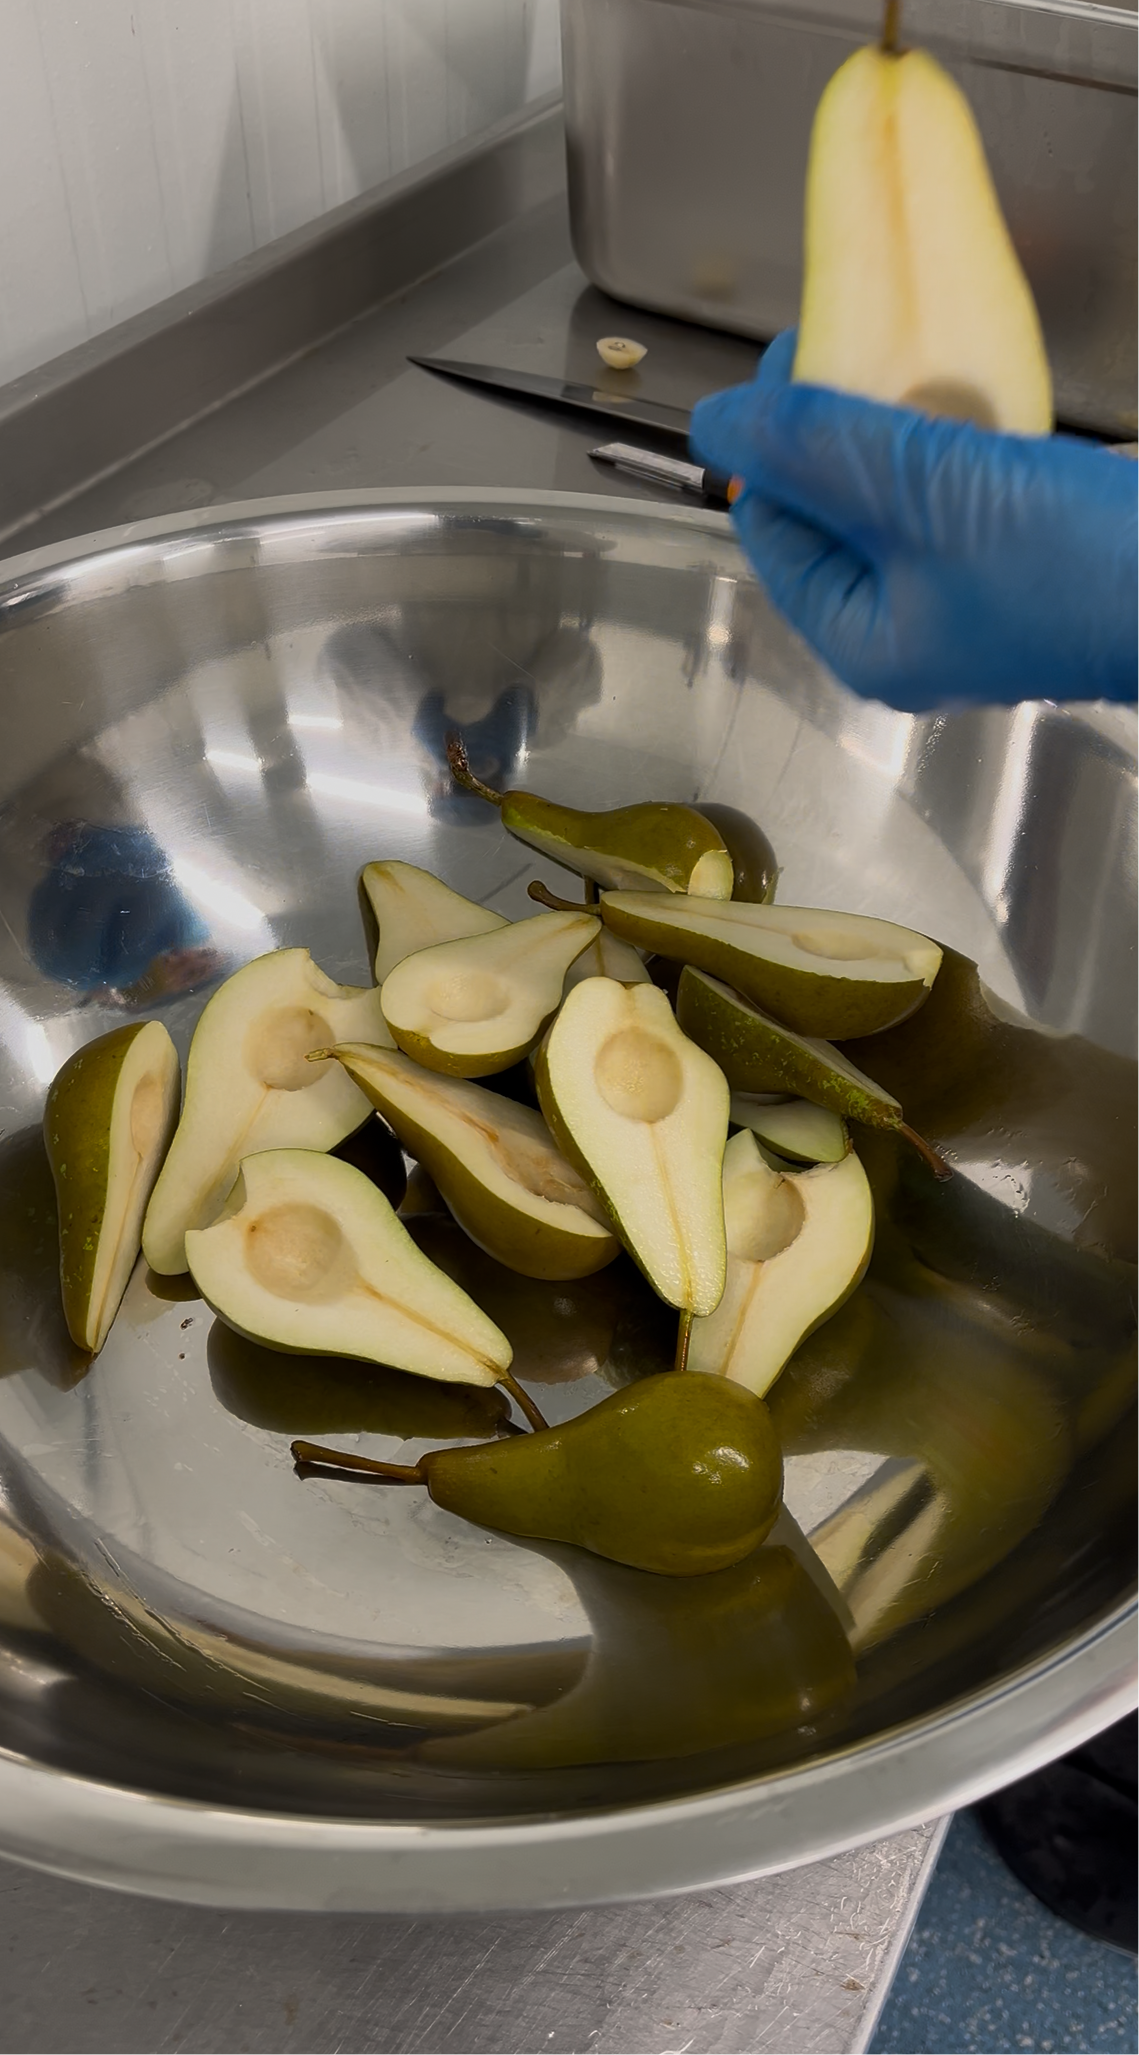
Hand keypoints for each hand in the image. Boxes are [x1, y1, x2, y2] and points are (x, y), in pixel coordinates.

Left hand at [691, 330, 1138, 710]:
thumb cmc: (1076, 568)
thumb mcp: (925, 495)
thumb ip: (818, 450)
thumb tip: (720, 423)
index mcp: (864, 640)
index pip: (772, 530)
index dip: (770, 439)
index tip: (794, 352)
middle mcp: (908, 626)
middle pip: (829, 511)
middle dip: (830, 426)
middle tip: (845, 339)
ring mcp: (967, 593)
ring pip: (892, 494)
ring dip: (890, 422)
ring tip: (899, 355)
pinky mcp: (1022, 554)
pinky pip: (956, 488)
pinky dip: (950, 435)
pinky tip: (963, 392)